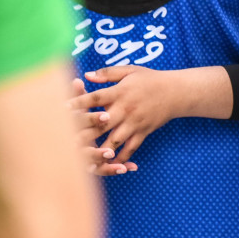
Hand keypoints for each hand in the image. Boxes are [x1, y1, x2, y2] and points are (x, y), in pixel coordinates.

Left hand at [70, 66, 202, 167]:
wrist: (177, 92)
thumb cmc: (150, 79)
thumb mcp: (130, 70)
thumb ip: (107, 73)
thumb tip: (86, 75)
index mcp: (120, 92)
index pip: (95, 98)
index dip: (78, 103)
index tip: (62, 108)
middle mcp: (126, 109)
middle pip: (101, 123)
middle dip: (83, 133)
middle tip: (65, 141)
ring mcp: (135, 123)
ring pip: (114, 140)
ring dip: (99, 151)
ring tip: (83, 159)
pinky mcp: (143, 132)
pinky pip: (130, 148)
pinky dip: (121, 159)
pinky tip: (110, 166)